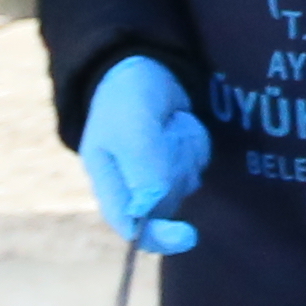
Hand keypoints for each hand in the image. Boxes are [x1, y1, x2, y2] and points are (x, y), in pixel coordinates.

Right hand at [81, 55, 207, 254]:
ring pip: (185, 184)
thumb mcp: (131, 127)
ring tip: (169, 124)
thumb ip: (143, 165)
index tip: (187, 235)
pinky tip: (179, 123)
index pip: (131, 227)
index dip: (157, 237)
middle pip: (167, 205)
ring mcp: (156, 177)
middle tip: (166, 134)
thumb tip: (154, 206)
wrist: (141, 68)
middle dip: (175, 170)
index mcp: (108, 185)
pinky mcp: (176, 163)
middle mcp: (132, 188)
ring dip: (185, 153)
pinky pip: (197, 165)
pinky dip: (194, 144)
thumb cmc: (126, 98)